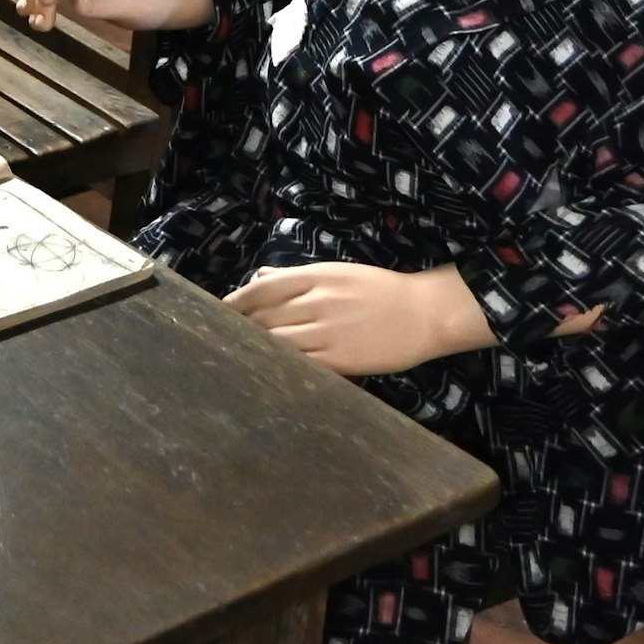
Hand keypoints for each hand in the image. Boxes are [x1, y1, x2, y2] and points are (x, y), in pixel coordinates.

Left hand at [226, 262, 496, 377]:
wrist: (425, 313)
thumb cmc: (381, 290)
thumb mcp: (338, 272)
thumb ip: (296, 277)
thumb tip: (260, 276)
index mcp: (316, 277)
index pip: (262, 289)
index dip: (236, 301)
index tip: (218, 311)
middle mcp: (317, 302)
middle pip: (264, 317)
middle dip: (241, 328)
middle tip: (222, 339)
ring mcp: (327, 332)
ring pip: (278, 342)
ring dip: (257, 349)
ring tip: (241, 358)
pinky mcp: (340, 359)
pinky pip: (301, 364)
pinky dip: (283, 366)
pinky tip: (271, 371)